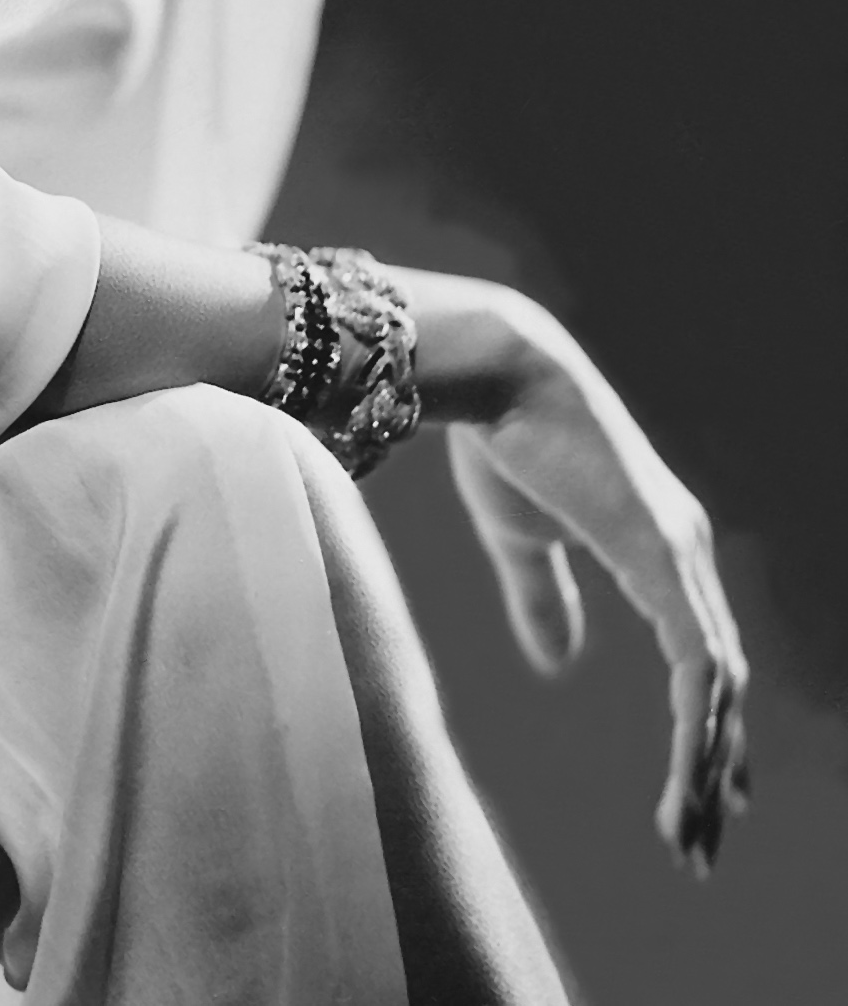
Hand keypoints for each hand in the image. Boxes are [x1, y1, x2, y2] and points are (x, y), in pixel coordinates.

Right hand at [439, 293, 748, 876]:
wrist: (497, 373)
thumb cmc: (501, 441)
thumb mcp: (522, 537)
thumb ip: (545, 596)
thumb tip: (560, 665)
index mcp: (659, 547)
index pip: (702, 655)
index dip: (706, 731)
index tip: (705, 802)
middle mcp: (688, 553)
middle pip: (723, 681)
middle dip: (715, 769)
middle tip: (701, 847)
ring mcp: (683, 554)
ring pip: (719, 686)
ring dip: (708, 768)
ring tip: (691, 837)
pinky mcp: (664, 558)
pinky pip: (698, 667)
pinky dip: (697, 733)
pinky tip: (688, 781)